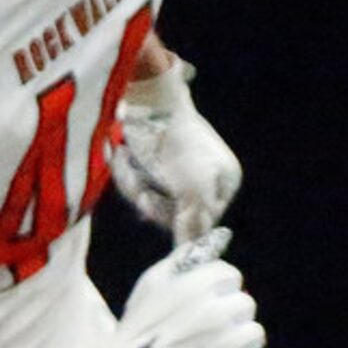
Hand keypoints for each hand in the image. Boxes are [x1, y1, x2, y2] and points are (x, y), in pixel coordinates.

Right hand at [70, 230, 264, 347]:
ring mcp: (229, 347)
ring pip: (254, 333)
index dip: (218, 285)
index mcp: (196, 289)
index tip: (204, 296)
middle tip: (206, 325)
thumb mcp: (152, 284)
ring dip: (238, 339)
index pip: (230, 275)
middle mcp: (217, 315)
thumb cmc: (139, 328)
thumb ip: (184, 260)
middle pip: (245, 303)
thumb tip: (214, 240)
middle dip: (228, 311)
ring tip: (213, 347)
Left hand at [110, 57, 242, 241]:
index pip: (203, 221)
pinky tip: (121, 156)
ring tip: (127, 164)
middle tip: (142, 187)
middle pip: (175, 210)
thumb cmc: (176, 144)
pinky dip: (125, 172)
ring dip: (135, 185)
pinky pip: (136, 178)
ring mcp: (175, 163)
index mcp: (226, 180)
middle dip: (153, 201)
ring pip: (151, 195)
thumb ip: (194, 224)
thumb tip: (190, 252)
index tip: (158, 206)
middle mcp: (204, 173)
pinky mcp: (149, 153)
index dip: (179, 221)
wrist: (144, 95)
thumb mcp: (193, 190)